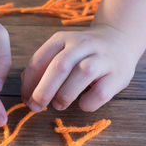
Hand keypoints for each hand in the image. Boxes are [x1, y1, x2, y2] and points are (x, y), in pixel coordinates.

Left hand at [21, 23, 138, 111]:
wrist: (120, 39)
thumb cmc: (83, 52)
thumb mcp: (62, 51)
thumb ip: (44, 67)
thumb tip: (27, 92)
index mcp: (62, 39)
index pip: (39, 60)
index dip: (29, 83)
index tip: (26, 99)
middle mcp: (82, 45)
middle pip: (59, 66)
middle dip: (43, 90)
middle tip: (36, 106)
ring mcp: (102, 58)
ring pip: (82, 74)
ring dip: (65, 94)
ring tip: (58, 105)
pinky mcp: (118, 74)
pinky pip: (100, 92)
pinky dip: (88, 102)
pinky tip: (83, 103)